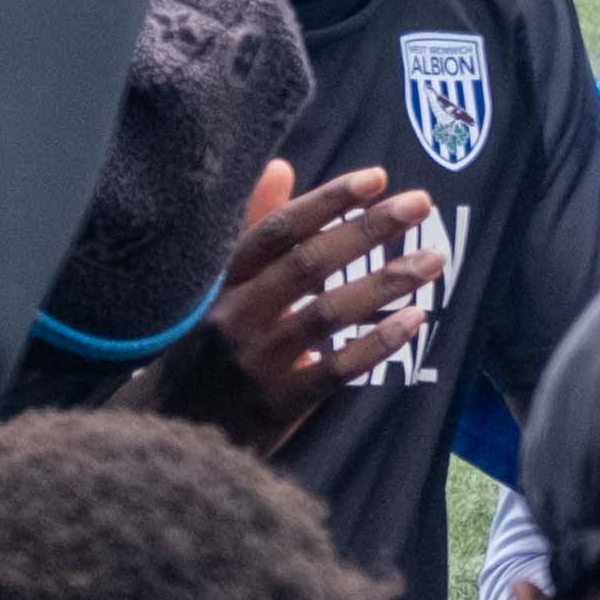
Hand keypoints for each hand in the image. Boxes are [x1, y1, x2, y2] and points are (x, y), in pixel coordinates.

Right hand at [151, 162, 441, 449]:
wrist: (168, 433)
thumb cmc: (201, 350)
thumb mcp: (215, 288)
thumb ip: (252, 229)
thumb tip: (281, 167)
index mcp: (220, 282)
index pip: (277, 230)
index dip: (327, 201)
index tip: (376, 179)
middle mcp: (235, 316)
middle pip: (308, 264)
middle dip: (367, 230)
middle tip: (421, 204)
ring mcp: (256, 362)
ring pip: (327, 314)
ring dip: (384, 283)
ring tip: (432, 260)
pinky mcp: (277, 405)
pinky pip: (335, 369)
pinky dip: (376, 345)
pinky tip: (414, 321)